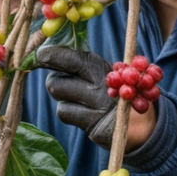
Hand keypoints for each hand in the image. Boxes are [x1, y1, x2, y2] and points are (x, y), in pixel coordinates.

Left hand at [37, 46, 157, 148]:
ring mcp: (94, 103)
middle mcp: (96, 82)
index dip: (48, 55)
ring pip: (58, 94)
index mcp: (98, 65)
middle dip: (52, 77)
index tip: (39, 55)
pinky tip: (81, 110)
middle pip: (56, 78)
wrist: (137, 122)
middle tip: (57, 78)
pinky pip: (64, 112)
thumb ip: (77, 62)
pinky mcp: (90, 122)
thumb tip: (45, 52)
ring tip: (76, 95)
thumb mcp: (100, 71)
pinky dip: (68, 111)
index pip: (66, 56)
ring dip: (61, 94)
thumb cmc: (111, 91)